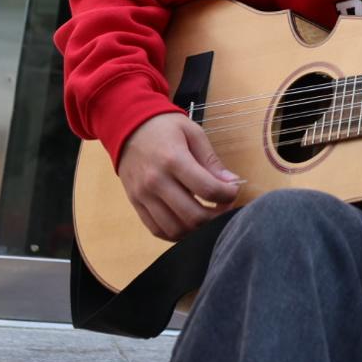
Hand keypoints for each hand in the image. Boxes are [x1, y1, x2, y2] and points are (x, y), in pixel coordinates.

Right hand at [117, 112, 240, 240]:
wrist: (127, 127)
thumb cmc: (164, 127)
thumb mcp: (193, 133)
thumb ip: (211, 160)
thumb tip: (231, 182)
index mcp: (173, 160)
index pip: (208, 189)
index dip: (228, 195)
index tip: (234, 190)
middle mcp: (156, 182)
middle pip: (193, 215)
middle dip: (217, 217)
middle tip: (225, 207)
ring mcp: (143, 196)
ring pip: (176, 229)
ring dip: (198, 229)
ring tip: (209, 216)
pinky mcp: (136, 204)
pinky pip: (158, 230)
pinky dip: (178, 234)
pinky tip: (190, 223)